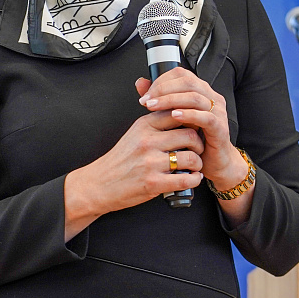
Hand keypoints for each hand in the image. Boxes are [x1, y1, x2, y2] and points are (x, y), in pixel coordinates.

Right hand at [63, 106, 204, 240]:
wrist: (99, 184)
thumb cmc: (119, 160)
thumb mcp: (134, 134)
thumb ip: (156, 124)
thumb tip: (182, 115)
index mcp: (144, 125)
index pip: (178, 113)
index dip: (192, 120)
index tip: (195, 128)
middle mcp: (148, 141)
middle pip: (190, 134)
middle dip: (199, 143)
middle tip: (198, 149)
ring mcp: (151, 162)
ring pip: (191, 157)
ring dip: (198, 163)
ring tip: (195, 166)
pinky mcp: (154, 183)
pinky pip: (186, 179)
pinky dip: (194, 179)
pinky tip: (193, 178)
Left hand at [136, 69, 247, 193]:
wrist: (212, 162)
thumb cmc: (193, 139)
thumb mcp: (172, 117)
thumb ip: (158, 98)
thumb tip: (140, 82)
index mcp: (200, 90)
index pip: (181, 74)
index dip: (161, 81)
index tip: (146, 94)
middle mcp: (211, 97)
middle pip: (187, 82)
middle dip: (163, 90)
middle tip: (146, 101)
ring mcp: (218, 111)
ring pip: (194, 97)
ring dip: (171, 100)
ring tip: (154, 107)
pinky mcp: (220, 127)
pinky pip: (206, 117)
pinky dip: (189, 115)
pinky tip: (174, 116)